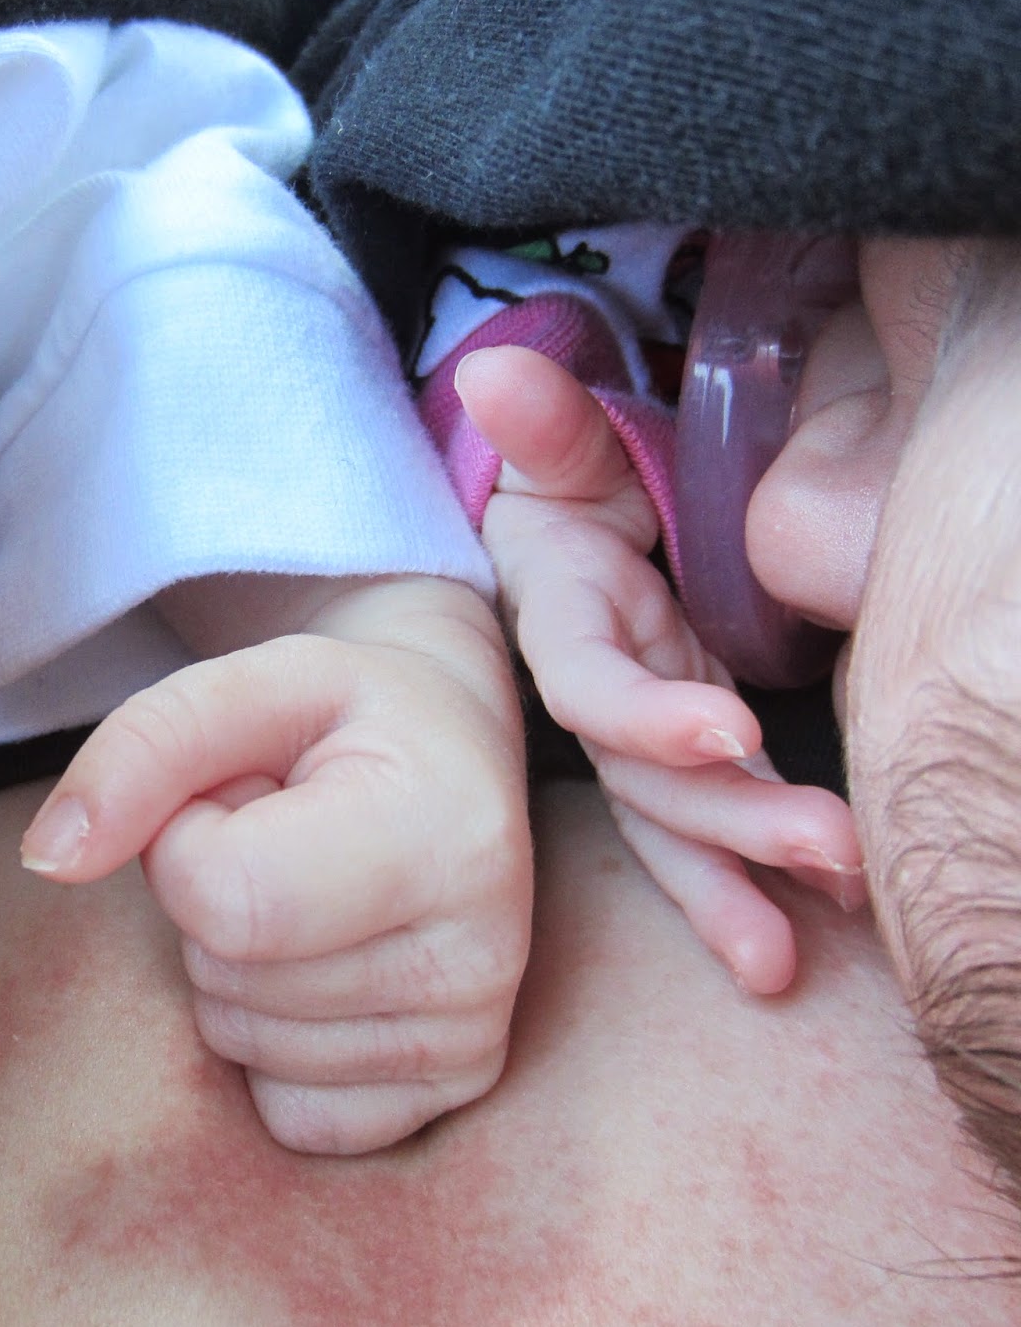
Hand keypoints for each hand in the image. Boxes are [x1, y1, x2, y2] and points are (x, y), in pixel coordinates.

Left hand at [20, 577, 532, 1154]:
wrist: (452, 758)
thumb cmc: (340, 718)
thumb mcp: (247, 686)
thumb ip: (142, 748)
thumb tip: (48, 859)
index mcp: (444, 834)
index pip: (225, 898)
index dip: (184, 839)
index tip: (239, 792)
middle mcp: (481, 953)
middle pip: (225, 973)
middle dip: (212, 898)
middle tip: (290, 834)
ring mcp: (471, 1036)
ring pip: (242, 1045)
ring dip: (239, 963)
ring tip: (314, 884)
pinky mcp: (452, 1089)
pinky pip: (286, 1112)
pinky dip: (272, 1041)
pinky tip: (330, 956)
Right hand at [458, 346, 863, 994]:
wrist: (569, 523)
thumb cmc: (568, 477)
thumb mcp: (559, 444)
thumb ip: (544, 420)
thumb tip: (491, 374)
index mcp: (563, 621)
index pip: (588, 683)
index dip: (643, 713)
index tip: (730, 729)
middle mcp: (599, 695)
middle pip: (646, 782)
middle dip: (731, 824)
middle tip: (834, 853)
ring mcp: (642, 731)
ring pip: (675, 827)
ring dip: (737, 883)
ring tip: (799, 952)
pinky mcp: (687, 748)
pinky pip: (709, 825)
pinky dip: (753, 878)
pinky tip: (824, 916)